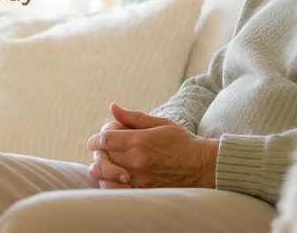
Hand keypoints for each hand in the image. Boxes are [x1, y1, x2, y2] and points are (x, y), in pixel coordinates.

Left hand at [87, 103, 218, 189]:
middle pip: (104, 156)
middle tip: (100, 151)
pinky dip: (109, 184)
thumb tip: (113, 107)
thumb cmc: (181, 142)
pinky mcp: (144, 190)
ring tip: (100, 165)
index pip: (105, 140)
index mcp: (140, 140)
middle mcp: (137, 160)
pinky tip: (110, 178)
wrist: (201, 166)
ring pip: (107, 175)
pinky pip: (118, 189)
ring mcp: (140, 177)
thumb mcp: (160, 123)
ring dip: (101, 169)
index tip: (94, 141)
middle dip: (98, 152)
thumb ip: (133, 117)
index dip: (95, 140)